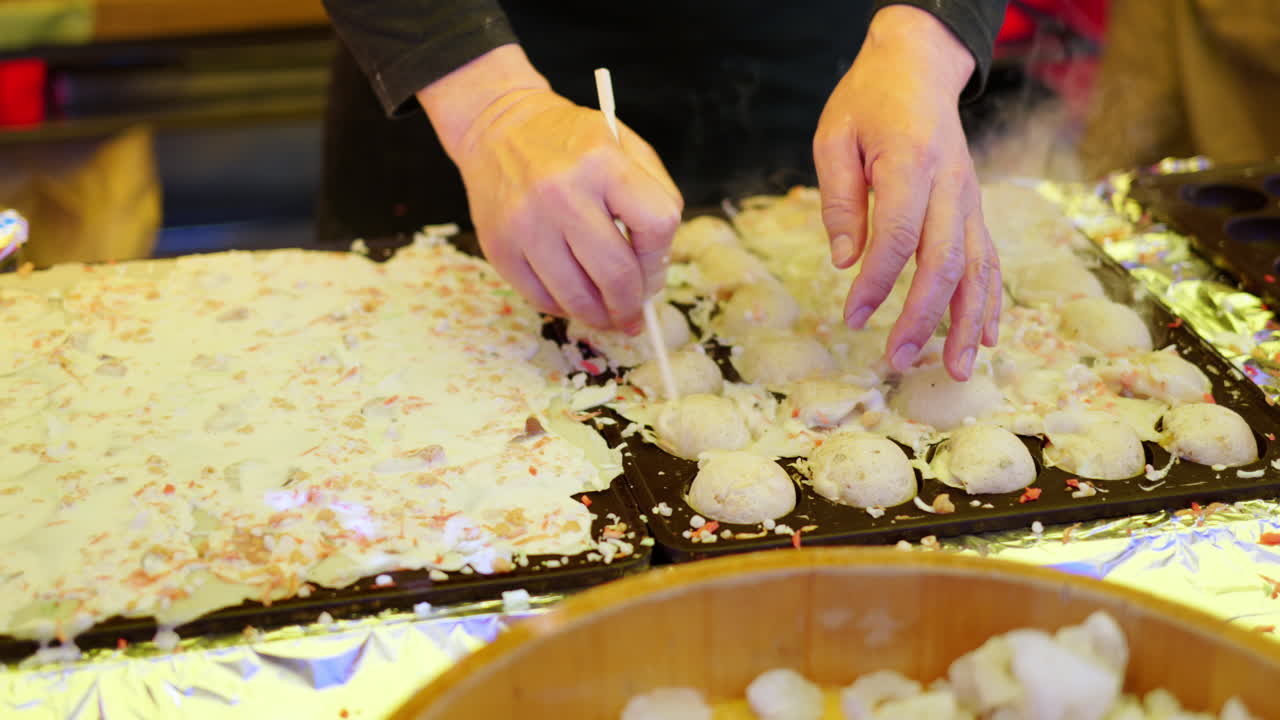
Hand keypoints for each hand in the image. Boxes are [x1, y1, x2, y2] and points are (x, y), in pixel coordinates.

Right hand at [418, 46, 682, 333]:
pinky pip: (539, 298)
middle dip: (631, 305)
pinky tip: (573, 300)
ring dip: (599, 317)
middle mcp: (561, 194)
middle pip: (615, 274)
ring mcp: (525, 224)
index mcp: (602, 162)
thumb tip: (656, 268)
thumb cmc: (569, 140)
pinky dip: (563, 308)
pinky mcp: (498, 247)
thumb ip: (655, 195)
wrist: (498, 127)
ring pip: (576, 297)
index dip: (661, 259)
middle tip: (634, 316)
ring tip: (607, 316)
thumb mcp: (624, 144)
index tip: (654, 271)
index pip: (656, 225)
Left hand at [813, 5, 1000, 380]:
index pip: (899, 235)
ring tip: (953, 370)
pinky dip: (989, 301)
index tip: (851, 318)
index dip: (877, 282)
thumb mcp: (834, 139)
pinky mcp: (974, 209)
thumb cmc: (867, 102)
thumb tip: (846, 263)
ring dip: (966, 322)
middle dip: (923, 317)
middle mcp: (951, 183)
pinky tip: (984, 338)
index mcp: (911, 161)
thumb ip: (839, 200)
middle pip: (945, 261)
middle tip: (895, 359)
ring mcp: (969, 198)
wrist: (917, 67)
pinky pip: (989, 259)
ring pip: (977, 268)